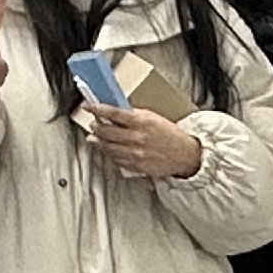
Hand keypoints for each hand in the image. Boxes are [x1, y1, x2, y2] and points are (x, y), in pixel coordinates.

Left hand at [86, 99, 204, 181]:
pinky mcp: (136, 166)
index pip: (113, 113)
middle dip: (96, 127)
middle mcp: (137, 137)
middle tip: (93, 124)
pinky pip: (116, 159)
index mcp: (142, 122)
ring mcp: (135, 153)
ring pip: (108, 147)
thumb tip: (114, 112)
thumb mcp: (153, 117)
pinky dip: (109, 154)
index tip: (88, 106)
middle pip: (106, 131)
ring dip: (98, 141)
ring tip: (94, 138)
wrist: (185, 154)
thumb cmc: (170, 135)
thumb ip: (133, 115)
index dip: (97, 109)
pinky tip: (108, 149)